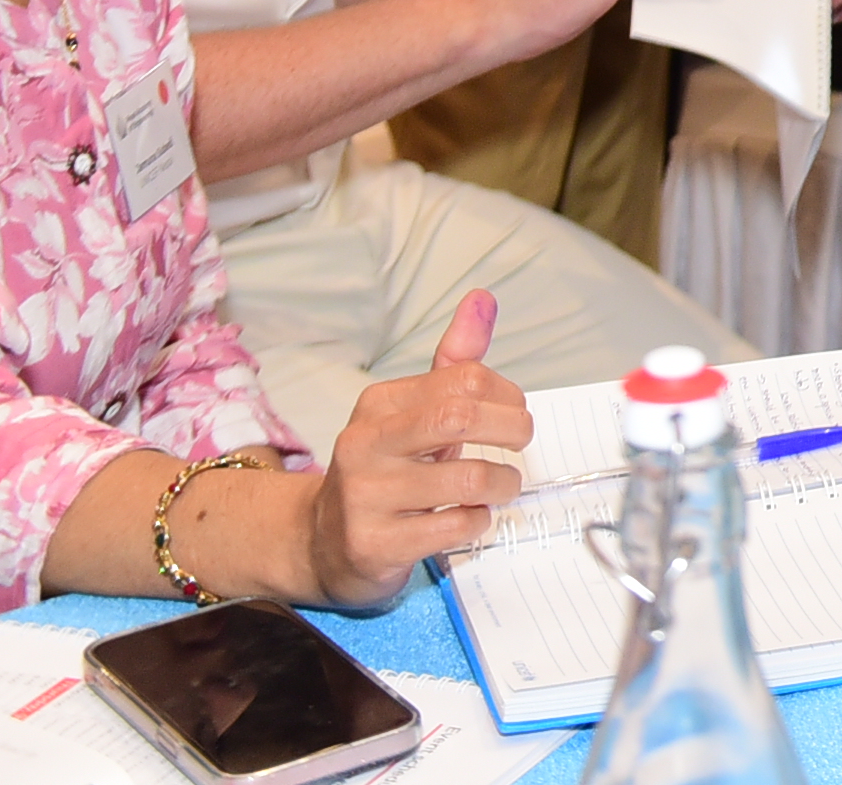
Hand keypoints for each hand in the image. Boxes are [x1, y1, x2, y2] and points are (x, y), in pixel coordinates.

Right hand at [306, 291, 525, 606]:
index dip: (508, 394)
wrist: (320, 542)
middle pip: (461, 417)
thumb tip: (483, 298)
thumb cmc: (384, 469)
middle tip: (521, 443)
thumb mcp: (413, 411)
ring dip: (503, 484)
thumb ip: (453, 361)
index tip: (515, 412)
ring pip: (467, 478)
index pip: (464, 378)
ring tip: (501, 487)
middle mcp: (366, 445)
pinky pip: (454, 526)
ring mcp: (366, 496)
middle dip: (512, 428)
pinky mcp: (374, 543)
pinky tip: (470, 516)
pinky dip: (478, 520)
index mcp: (379, 404)